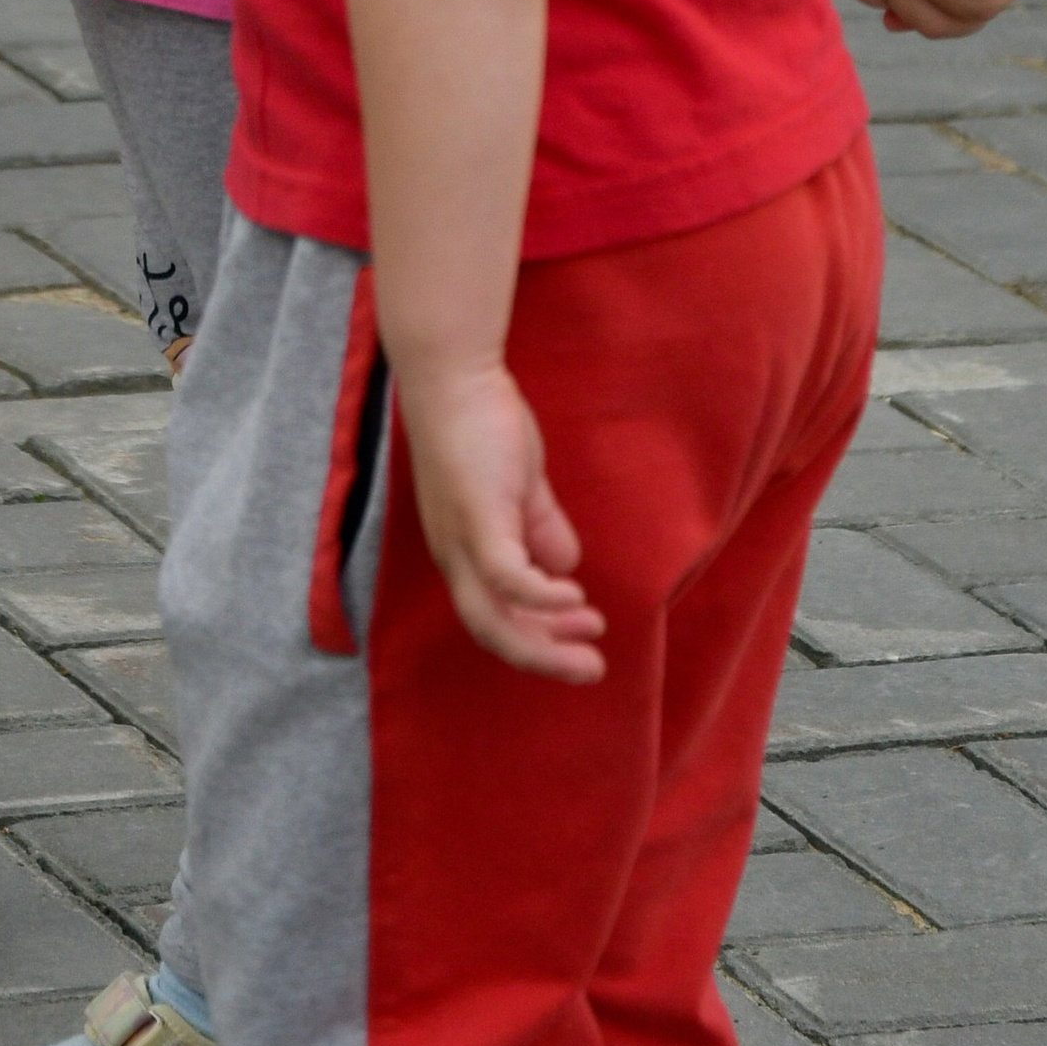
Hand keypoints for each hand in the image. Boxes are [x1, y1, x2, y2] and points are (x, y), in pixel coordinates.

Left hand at [394, 361, 605, 681]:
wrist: (454, 377)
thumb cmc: (482, 424)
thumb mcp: (520, 488)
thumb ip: (541, 528)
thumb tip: (565, 567)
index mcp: (463, 551)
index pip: (495, 616)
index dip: (537, 638)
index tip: (581, 640)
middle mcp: (454, 557)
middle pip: (493, 632)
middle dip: (545, 656)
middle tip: (593, 669)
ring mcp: (461, 541)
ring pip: (493, 619)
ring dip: (543, 641)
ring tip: (591, 641)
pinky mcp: (476, 519)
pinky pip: (506, 578)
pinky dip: (539, 597)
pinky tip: (573, 594)